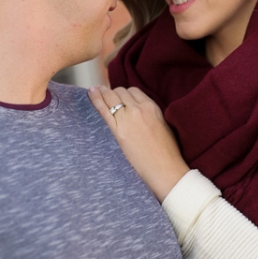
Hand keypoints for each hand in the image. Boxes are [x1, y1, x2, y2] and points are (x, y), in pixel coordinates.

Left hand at [89, 85, 189, 201]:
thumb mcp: (163, 125)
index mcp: (152, 107)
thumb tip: (140, 113)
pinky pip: (103, 109)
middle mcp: (139, 109)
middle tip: (106, 94)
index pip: (133, 91)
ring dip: (103, 93)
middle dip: (113, 93)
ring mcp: (127, 118)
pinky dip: (95, 99)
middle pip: (120, 92)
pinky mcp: (118, 130)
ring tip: (95, 90)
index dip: (124, 94)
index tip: (119, 97)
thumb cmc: (167, 152)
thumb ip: (150, 114)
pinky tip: (90, 93)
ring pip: (111, 96)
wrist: (164, 167)